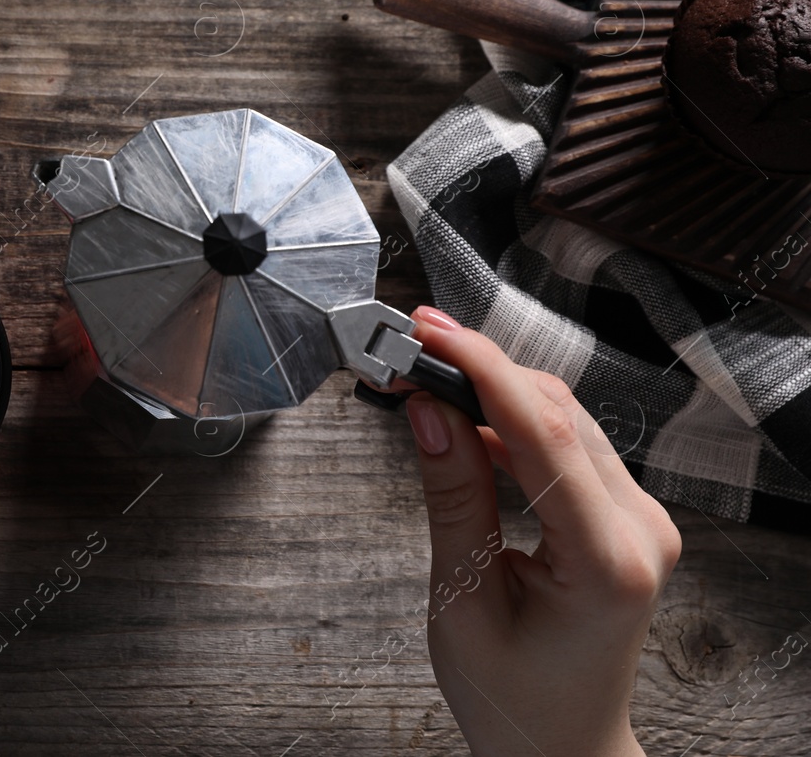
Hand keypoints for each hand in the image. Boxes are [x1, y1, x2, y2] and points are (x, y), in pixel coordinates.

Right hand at [399, 307, 680, 756]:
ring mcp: (640, 522)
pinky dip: (511, 423)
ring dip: (493, 391)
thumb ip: (452, 497)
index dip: (482, 369)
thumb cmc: (514, 697)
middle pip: (557, 412)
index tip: (428, 332)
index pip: (544, 431)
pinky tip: (463, 419)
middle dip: (480, 370)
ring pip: (563, 419)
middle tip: (408, 347)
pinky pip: (566, 447)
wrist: (560, 745)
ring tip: (424, 376)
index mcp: (607, 561)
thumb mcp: (462, 600)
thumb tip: (429, 411)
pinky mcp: (623, 517)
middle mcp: (640, 531)